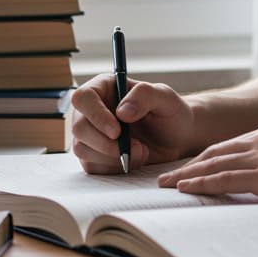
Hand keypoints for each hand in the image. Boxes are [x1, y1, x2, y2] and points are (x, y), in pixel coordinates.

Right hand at [69, 74, 197, 174]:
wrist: (178, 138)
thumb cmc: (171, 112)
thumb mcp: (165, 98)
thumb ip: (145, 96)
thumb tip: (121, 112)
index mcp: (104, 88)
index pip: (83, 98)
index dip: (95, 115)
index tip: (117, 131)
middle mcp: (92, 110)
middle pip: (79, 127)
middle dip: (107, 143)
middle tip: (137, 147)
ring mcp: (90, 134)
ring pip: (82, 149)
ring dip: (113, 157)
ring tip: (141, 152)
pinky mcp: (94, 156)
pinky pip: (92, 166)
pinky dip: (114, 168)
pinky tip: (134, 160)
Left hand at [156, 121, 257, 200]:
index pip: (228, 145)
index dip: (204, 157)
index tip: (188, 166)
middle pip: (213, 152)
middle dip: (187, 165)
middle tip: (164, 177)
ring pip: (212, 164)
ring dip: (185, 175)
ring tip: (165, 186)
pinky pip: (224, 179)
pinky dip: (201, 183)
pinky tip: (185, 189)